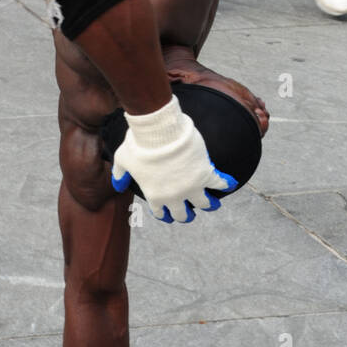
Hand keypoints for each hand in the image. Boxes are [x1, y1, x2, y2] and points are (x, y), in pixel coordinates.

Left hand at [109, 94, 235, 222]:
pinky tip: (229, 183)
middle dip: (186, 214)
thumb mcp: (123, 160)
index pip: (162, 214)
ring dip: (209, 204)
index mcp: (155, 197)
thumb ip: (120, 175)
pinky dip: (226, 184)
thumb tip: (117, 186)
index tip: (170, 213)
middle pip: (184, 215)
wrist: (159, 131)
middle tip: (190, 212)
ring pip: (205, 204)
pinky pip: (221, 184)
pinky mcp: (206, 174)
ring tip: (212, 203)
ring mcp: (192, 187)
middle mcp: (175, 197)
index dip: (166, 214)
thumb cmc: (139, 145)